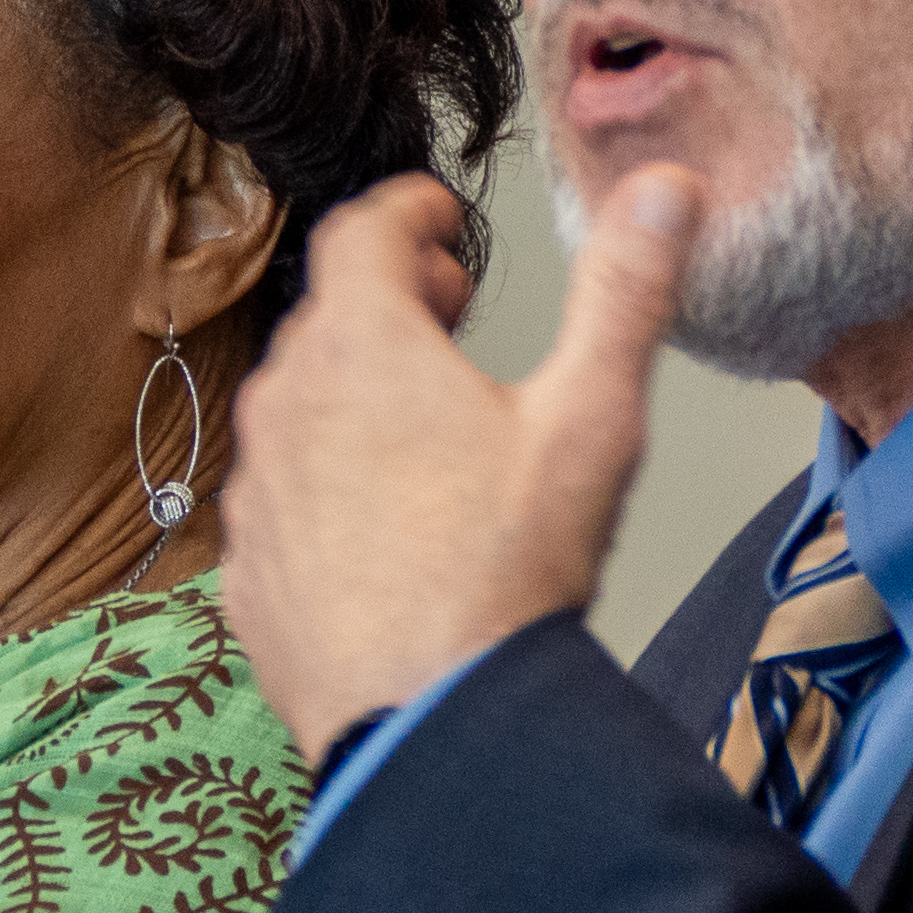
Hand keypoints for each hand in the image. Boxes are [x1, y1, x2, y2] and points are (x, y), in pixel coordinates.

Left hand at [218, 165, 701, 751]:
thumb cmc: (508, 572)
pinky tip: (383, 524)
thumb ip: (625, 290)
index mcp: (362, 347)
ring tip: (423, 423)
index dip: (408, 210)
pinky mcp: (249, 573)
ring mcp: (257, 494)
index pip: (362, 231)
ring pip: (296, 409)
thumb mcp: (591, 416)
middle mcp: (286, 406)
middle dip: (390, 299)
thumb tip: (663, 187)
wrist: (429, 725)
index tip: (440, 217)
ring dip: (352, 394)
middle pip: (327, 317)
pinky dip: (325, 483)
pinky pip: (281, 499)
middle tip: (450, 313)